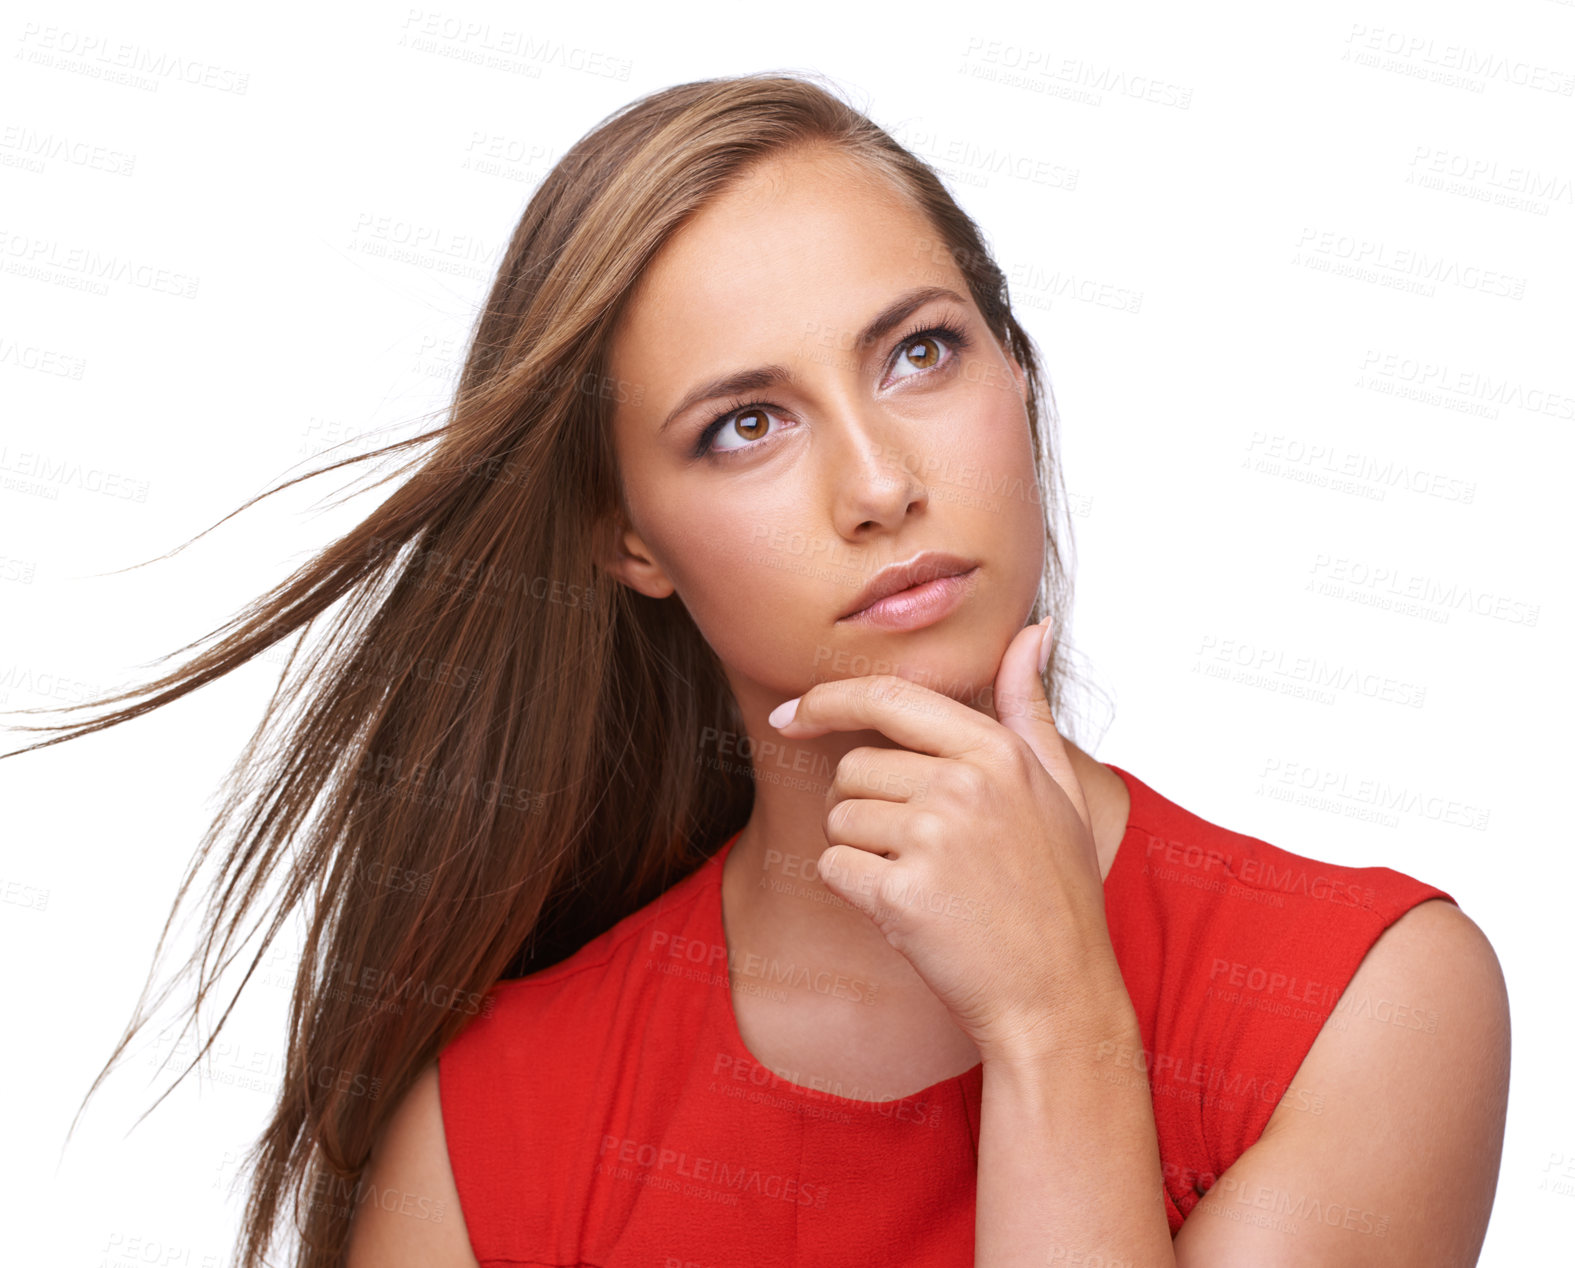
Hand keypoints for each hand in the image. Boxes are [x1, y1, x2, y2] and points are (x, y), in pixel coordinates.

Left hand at [768, 620, 1129, 1062]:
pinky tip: (906, 912)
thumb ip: (1029, 708)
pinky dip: (854, 892)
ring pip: (838, 819)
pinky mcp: (902, 893)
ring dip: (861, 852)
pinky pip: (833, 869)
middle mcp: (964, 784)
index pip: (887, 698)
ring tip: (922, 882)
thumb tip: (1031, 630)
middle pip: (852, 767)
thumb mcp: (1060, 790)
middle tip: (917, 852)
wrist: (1058, 997)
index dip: (826, 699)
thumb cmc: (1058, 894)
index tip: (790, 714)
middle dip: (863, 806)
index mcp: (998, 752)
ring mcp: (933, 838)